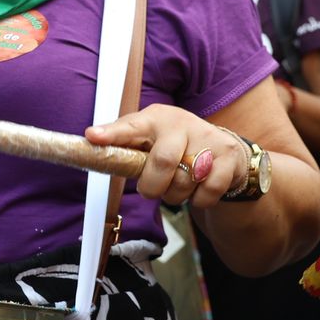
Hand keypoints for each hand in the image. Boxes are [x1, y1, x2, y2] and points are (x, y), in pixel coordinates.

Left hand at [85, 104, 249, 208]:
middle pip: (162, 162)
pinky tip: (198, 189)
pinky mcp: (228, 157)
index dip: (112, 133)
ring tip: (177, 186)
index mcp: (154, 119)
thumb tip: (91, 143)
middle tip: (152, 190)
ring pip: (185, 181)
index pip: (130, 126)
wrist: (223, 150)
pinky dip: (198, 200)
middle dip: (153, 186)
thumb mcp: (149, 140)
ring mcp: (208, 138)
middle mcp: (181, 123)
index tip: (92, 137)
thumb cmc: (174, 146)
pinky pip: (207, 192)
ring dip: (176, 195)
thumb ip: (125, 145)